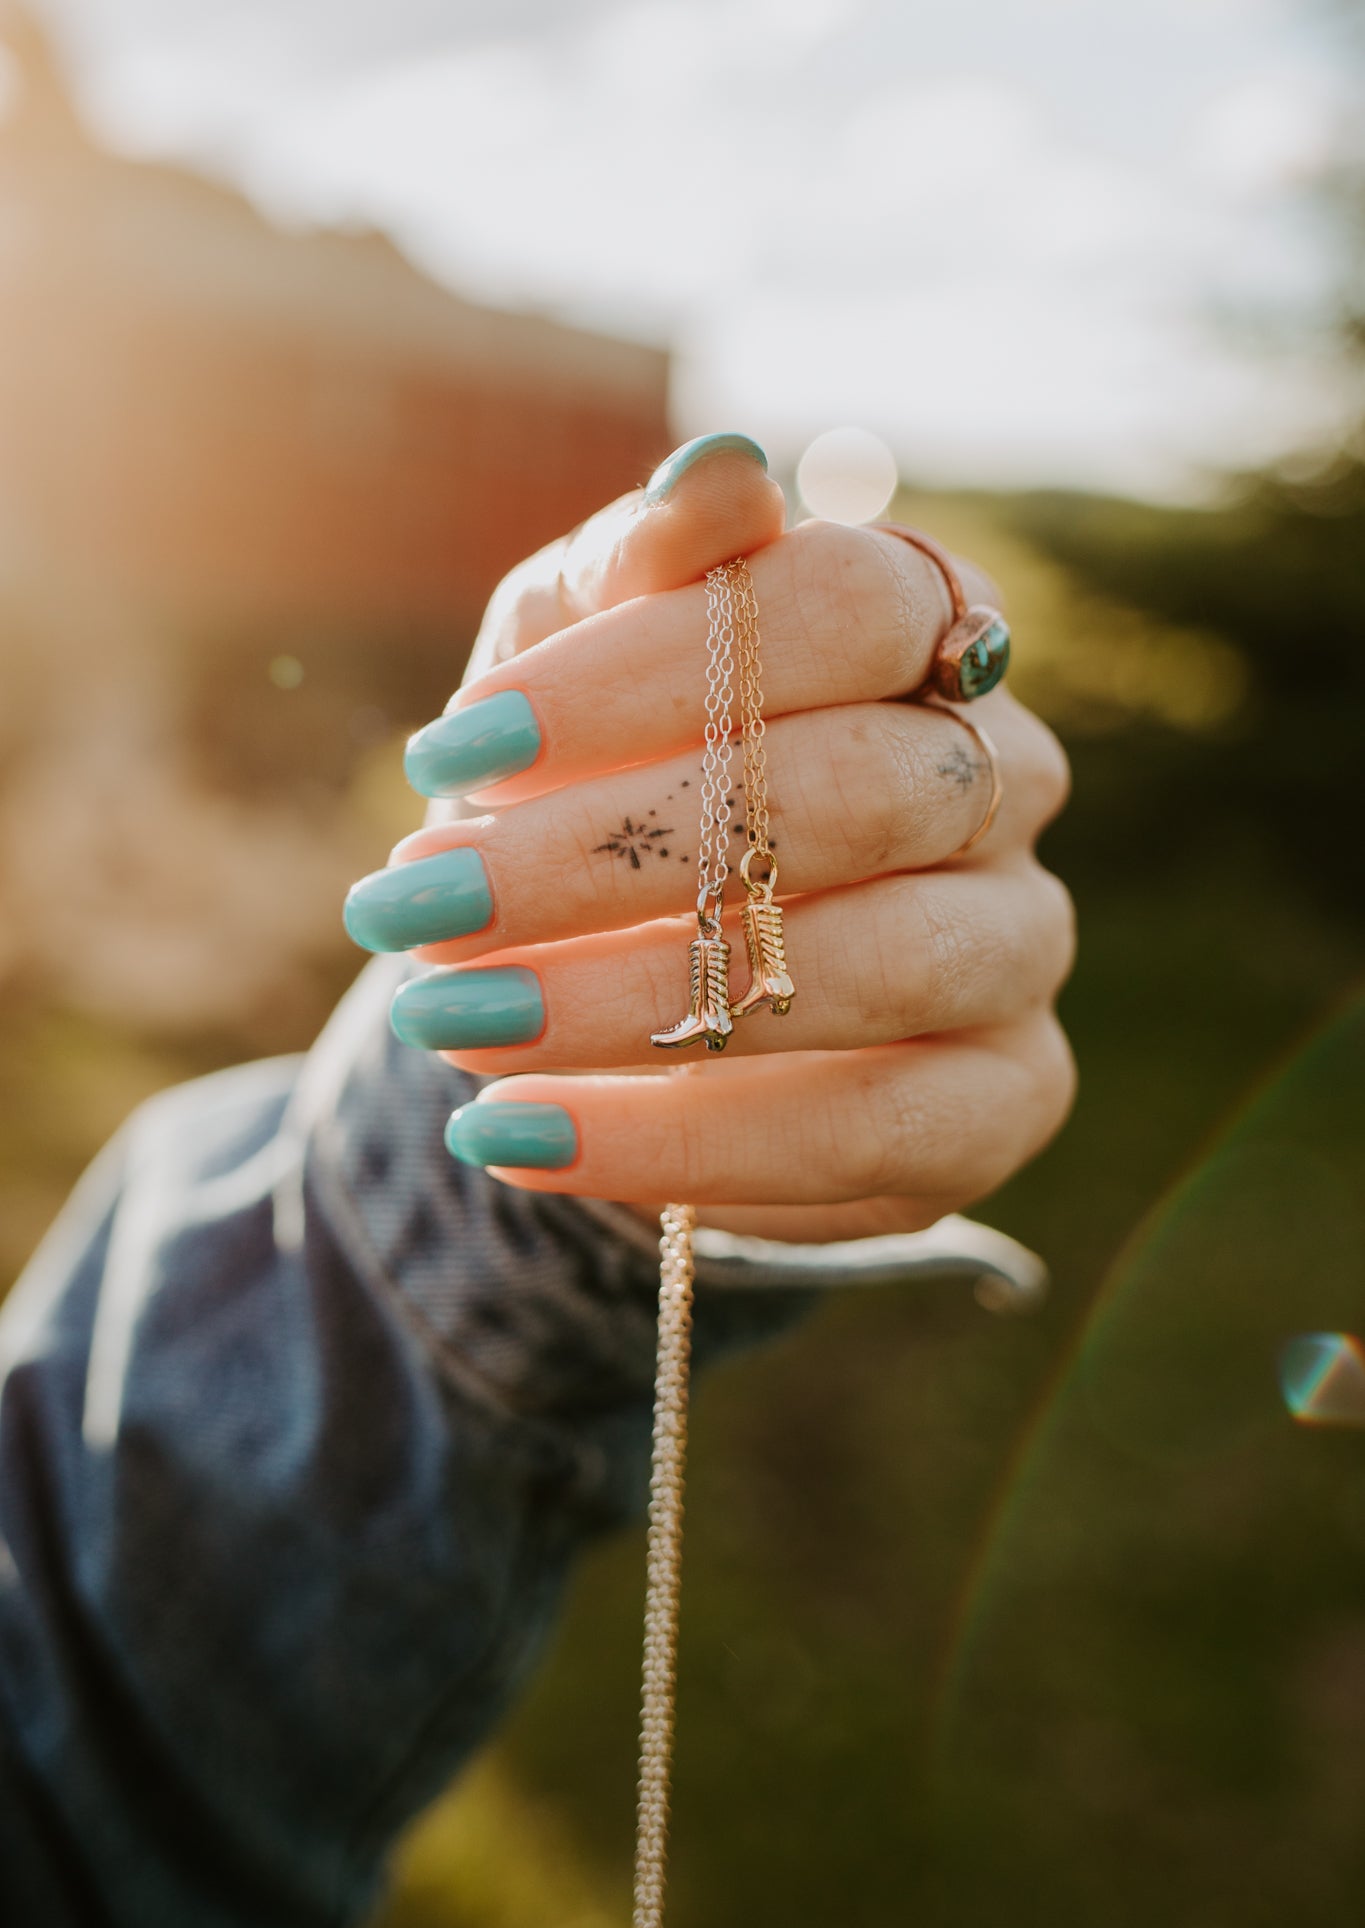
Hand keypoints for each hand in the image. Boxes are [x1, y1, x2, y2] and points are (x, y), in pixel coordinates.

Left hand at [345, 438, 1075, 1242]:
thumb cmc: (596, 786)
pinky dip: (681, 1143)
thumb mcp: (571, 665)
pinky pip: (876, 1132)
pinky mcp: (1003, 1101)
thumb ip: (637, 571)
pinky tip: (517, 1136)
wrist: (620, 990)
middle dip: (614, 853)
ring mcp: (1020, 944)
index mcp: (922, 637)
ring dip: (632, 1002)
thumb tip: (720, 471)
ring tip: (445, 1018)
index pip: (852, 605)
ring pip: (882, 966)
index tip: (455, 746)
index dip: (657, 668)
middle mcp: (1004, 782)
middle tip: (420, 899)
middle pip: (868, 790)